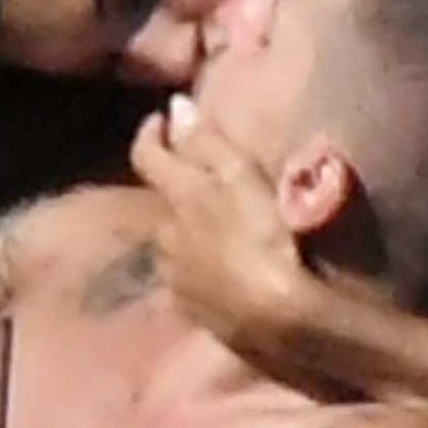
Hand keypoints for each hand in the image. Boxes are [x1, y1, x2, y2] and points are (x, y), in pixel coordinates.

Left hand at [130, 97, 306, 363]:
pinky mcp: (193, 313)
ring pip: (173, 245)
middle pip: (163, 204)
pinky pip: (188, 281)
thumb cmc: (269, 237)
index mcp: (179, 199)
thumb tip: (175, 107)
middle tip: (208, 185)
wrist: (281, 320)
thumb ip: (207, 141)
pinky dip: (201, 270)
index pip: (146, 156)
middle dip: (179, 190)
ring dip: (189, 233)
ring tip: (223, 234)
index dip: (150, 134)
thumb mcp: (243, 177)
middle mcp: (165, 237)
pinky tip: (227, 275)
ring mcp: (176, 279)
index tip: (160, 120)